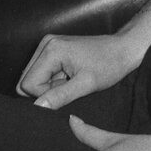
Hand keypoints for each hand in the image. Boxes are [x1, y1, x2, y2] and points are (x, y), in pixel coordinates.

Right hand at [17, 31, 142, 110]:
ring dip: (50, 85)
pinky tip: (70, 74)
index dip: (45, 94)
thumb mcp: (86, 85)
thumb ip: (59, 96)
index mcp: (52, 49)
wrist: (123, 49)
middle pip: (27, 80)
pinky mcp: (53, 48)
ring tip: (71, 78)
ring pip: (34, 78)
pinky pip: (42, 72)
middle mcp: (46, 43)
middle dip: (46, 89)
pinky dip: (54, 78)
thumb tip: (37, 107)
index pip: (28, 84)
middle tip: (69, 84)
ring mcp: (49, 44)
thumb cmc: (109, 65)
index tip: (67, 88)